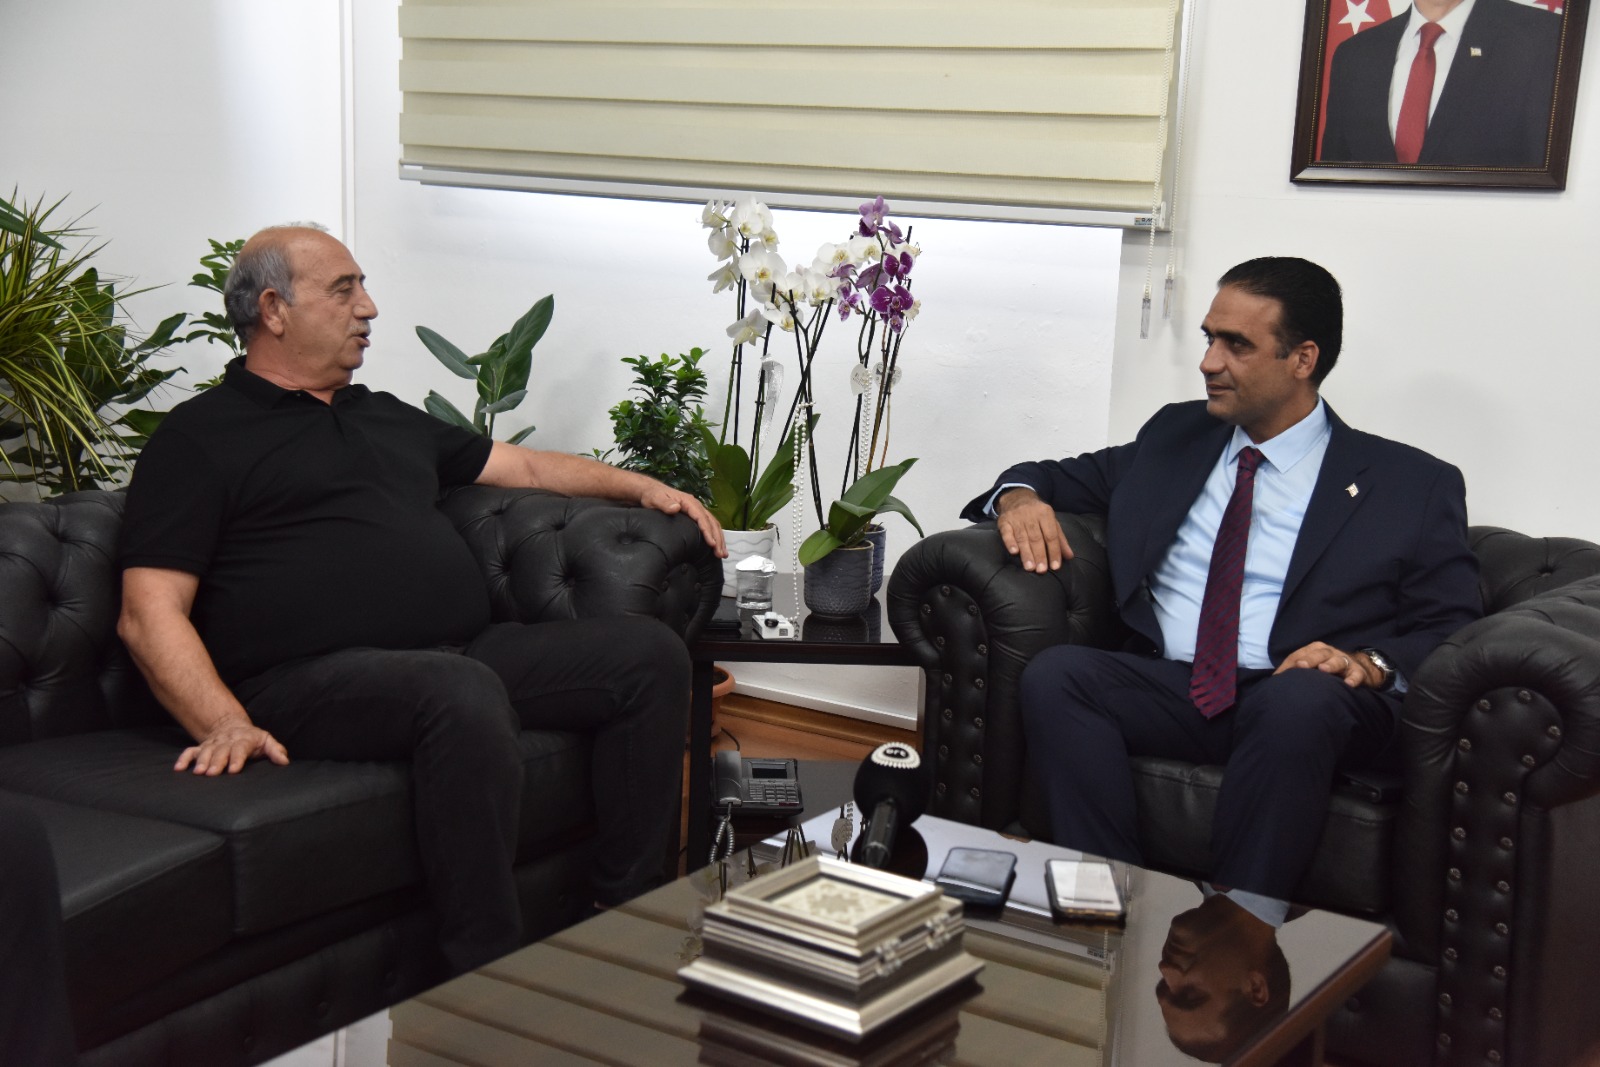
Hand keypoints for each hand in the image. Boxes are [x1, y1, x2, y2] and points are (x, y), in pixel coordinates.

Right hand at [175, 721, 289, 775]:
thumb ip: (275, 750)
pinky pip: (190, 751)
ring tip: (198, 772)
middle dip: (216, 762)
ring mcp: (212, 744)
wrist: (232, 726)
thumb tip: (284, 761)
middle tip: (212, 773)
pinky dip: (184, 759)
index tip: (233, 770)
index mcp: (244, 740)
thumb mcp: (266, 741)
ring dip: (201, 761)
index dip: (237, 759)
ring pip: (206, 752)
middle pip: (221, 751)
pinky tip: (178, 768)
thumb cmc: (253, 739)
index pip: (240, 748)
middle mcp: (226, 741)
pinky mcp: (202, 747)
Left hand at [640, 484, 726, 557]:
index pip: (702, 518)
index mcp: (688, 502)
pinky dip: (715, 536)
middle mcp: (695, 506)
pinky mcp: (695, 515)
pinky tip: (716, 545)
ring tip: (722, 553)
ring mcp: (696, 510)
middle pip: (711, 522)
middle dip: (718, 538)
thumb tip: (675, 508)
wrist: (651, 491)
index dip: (708, 531)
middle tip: (720, 553)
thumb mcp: (655, 499)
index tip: (712, 544)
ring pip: (713, 524)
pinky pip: (709, 525)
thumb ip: (664, 503)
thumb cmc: (653, 496)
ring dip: (719, 539)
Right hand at [995, 488, 1074, 572]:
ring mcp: (1016, 517)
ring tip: (1030, 567)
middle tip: (1041, 570)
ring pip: (1022, 537)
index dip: (1054, 551)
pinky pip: (1007, 533)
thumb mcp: (1051, 522)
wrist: (1017, 497)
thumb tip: (1069, 556)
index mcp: (1045, 513)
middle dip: (1040, 555)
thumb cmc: (1037, 514)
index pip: (1051, 535)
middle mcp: (1031, 515)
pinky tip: (1014, 552)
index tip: (1055, 566)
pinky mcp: (1004, 521)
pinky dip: (1010, 542)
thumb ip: (1060, 539)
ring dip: (1026, 553)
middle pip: (1036, 538)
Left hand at [1273, 642, 1382, 687]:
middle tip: (1301, 666)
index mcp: (1315, 650)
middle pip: (1319, 653)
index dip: (1290, 665)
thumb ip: (1293, 671)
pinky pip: (1357, 674)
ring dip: (1330, 664)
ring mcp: (1344, 661)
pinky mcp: (1359, 671)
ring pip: (1338, 660)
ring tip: (1324, 670)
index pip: (1299, 655)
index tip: (1281, 675)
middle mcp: (1329, 653)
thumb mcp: (1311, 667)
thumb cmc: (1327, 668)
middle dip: (1310, 659)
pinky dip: (1353, 678)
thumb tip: (1274, 682)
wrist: (1360, 669)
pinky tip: (1349, 684)